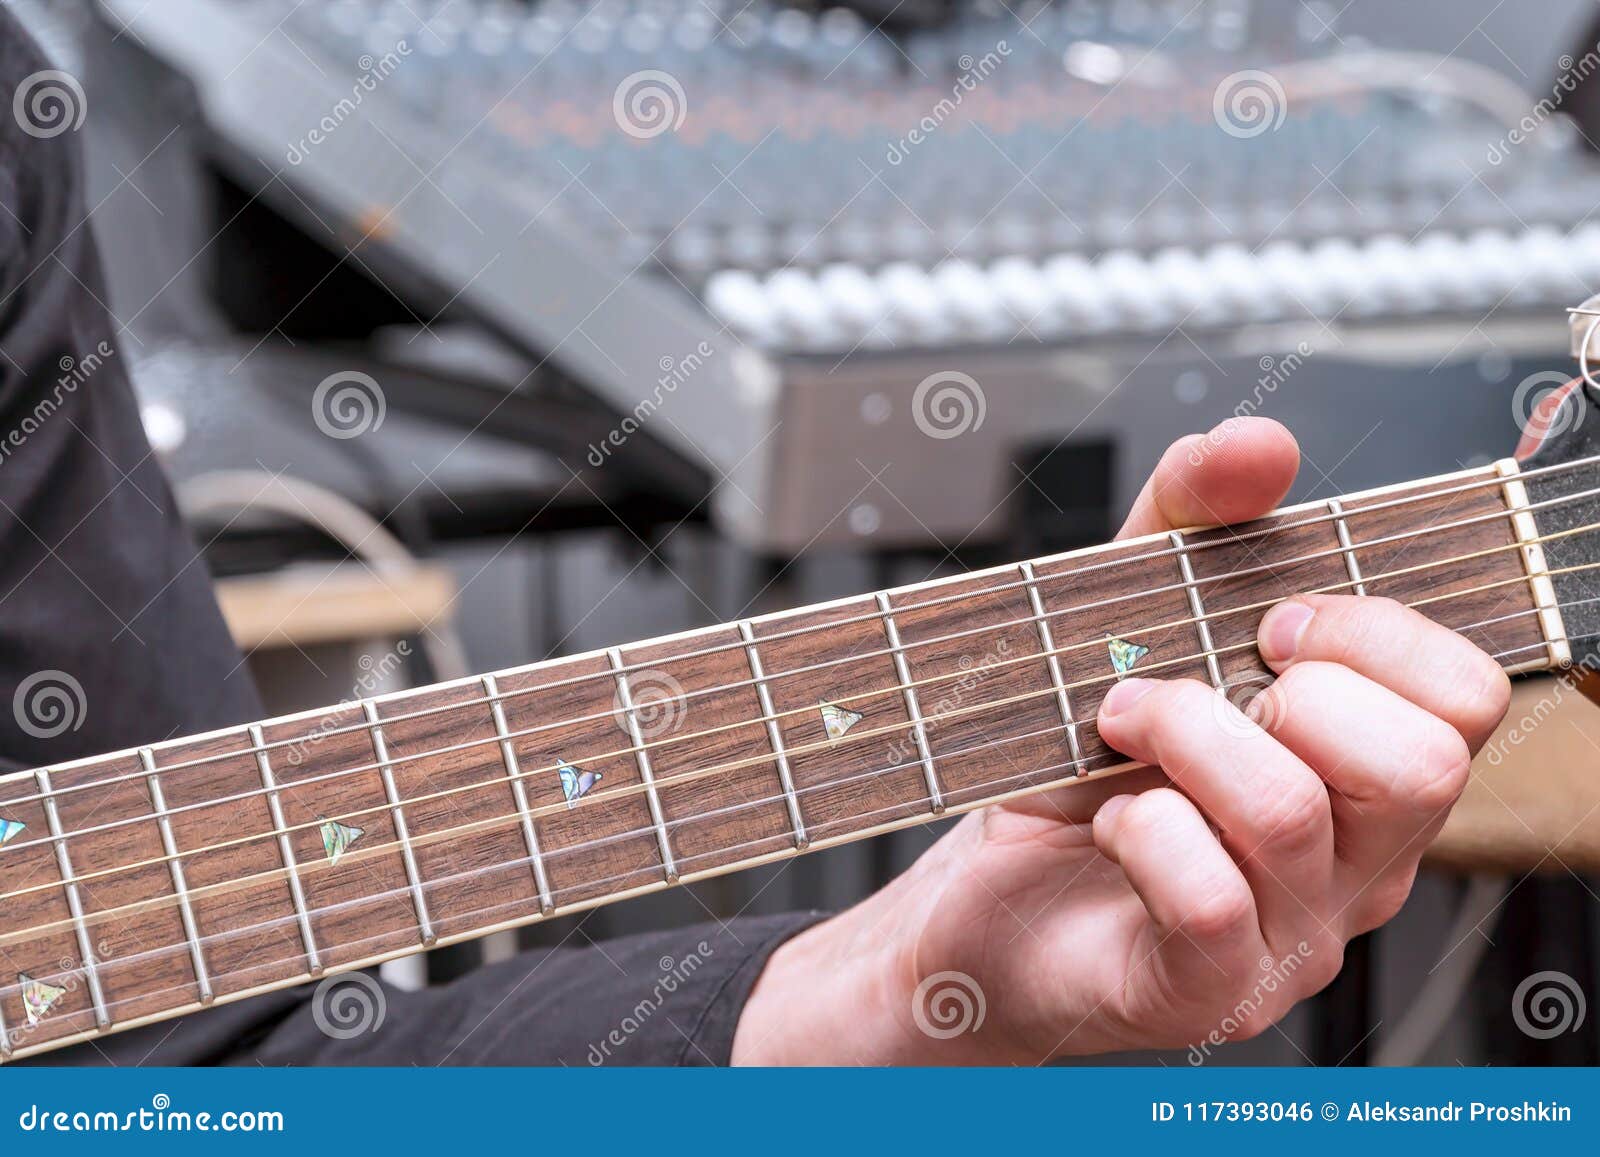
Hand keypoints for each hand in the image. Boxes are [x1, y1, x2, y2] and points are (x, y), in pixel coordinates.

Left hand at [731, 417, 1510, 1063]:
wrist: (981, 903)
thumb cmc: (1074, 772)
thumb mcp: (1129, 619)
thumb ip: (1192, 524)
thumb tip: (1258, 443)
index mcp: (1364, 773)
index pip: (1467, 695)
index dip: (1377, 634)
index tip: (1270, 621)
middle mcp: (1357, 863)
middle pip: (1420, 762)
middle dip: (1290, 691)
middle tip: (1193, 684)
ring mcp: (1291, 936)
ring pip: (1290, 811)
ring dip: (1179, 734)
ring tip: (1117, 728)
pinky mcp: (1208, 987)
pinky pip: (1209, 893)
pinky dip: (1140, 827)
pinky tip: (1108, 819)